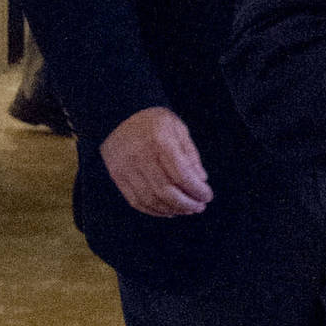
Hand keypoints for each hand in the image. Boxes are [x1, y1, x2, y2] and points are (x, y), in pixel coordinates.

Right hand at [99, 107, 213, 217]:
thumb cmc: (153, 120)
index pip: (181, 175)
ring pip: (151, 200)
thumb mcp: (178, 128)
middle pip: (165, 192)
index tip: (207, 196)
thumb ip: (190, 154)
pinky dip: (154, 210)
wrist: (119, 115)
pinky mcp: (117, 177)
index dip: (196, 190)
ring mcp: (126, 169)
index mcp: (159, 142)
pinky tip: (168, 210)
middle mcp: (140, 157)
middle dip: (186, 204)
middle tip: (200, 207)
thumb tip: (201, 180)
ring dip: (172, 209)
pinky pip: (136, 201)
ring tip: (187, 209)